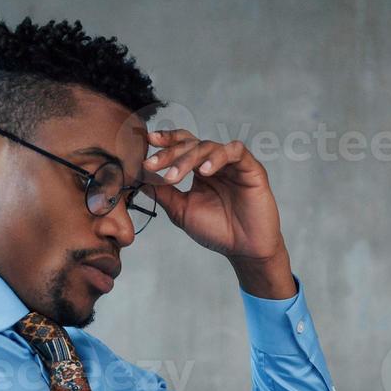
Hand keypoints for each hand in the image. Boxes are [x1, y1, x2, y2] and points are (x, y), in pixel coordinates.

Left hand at [141, 129, 284, 262]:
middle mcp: (216, 163)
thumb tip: (139, 178)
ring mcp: (234, 164)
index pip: (182, 145)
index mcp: (200, 169)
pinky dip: (217, 158)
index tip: (147, 141)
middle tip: (152, 165)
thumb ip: (163, 194)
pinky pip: (235, 152)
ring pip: (209, 146)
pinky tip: (204, 171)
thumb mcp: (182, 211)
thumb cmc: (216, 231)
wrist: (244, 249)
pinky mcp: (251, 168)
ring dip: (188, 158)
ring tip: (174, 176)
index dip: (166, 140)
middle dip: (169, 153)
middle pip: (191, 143)